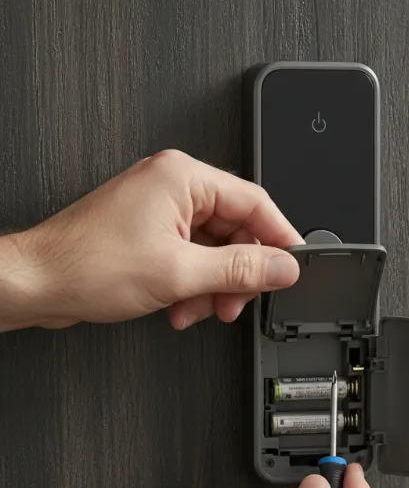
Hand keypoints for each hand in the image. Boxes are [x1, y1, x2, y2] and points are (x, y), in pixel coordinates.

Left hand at [0, 149, 302, 331]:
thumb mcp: (181, 272)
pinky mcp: (151, 233)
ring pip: (215, 250)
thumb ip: (241, 269)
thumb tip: (282, 267)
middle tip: (237, 301)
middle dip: (237, 274)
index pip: (255, 204)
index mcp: (183, 178)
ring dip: (214, 286)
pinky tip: (182, 307)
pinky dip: (194, 286)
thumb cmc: (87, 265)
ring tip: (200, 309)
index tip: (291, 267)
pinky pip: (193, 258)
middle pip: (236, 231)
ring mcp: (161, 210)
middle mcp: (173, 187)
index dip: (279, 239)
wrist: (38, 284)